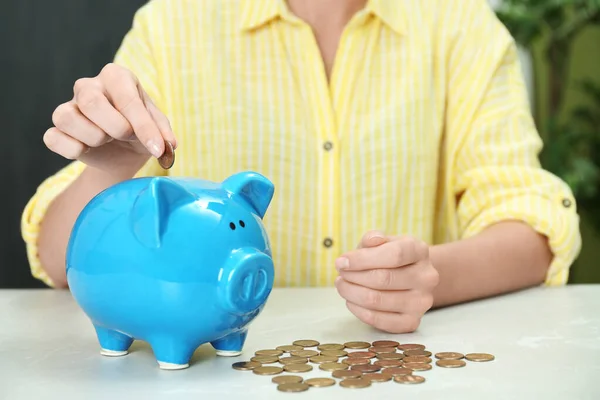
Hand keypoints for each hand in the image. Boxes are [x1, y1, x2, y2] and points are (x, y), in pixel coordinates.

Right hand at [44, 63, 175, 175]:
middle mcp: (88, 86)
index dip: (144, 126)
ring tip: (107, 140)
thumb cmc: (141, 131)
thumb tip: (168, 145)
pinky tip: (87, 150)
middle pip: (91, 102)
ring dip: (94, 138)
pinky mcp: (57, 128)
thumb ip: (163, 134)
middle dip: (116, 127)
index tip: (158, 148)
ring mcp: (68, 106)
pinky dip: (72, 149)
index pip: (126, 98)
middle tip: (127, 136)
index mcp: (116, 77)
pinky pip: (53, 137)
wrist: (124, 153)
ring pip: (66, 117)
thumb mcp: (158, 129)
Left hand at [334, 231, 439, 332]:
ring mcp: (422, 302)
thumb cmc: (390, 257)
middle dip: (353, 276)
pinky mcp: (412, 322)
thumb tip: (369, 242)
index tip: (341, 262)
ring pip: (377, 300)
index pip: (394, 254)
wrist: (410, 278)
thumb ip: (373, 239)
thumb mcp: (382, 241)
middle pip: (383, 278)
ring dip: (351, 293)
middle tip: (340, 274)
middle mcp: (427, 277)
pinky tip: (351, 301)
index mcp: (419, 250)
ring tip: (342, 285)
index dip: (362, 259)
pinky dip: (358, 311)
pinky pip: (378, 320)